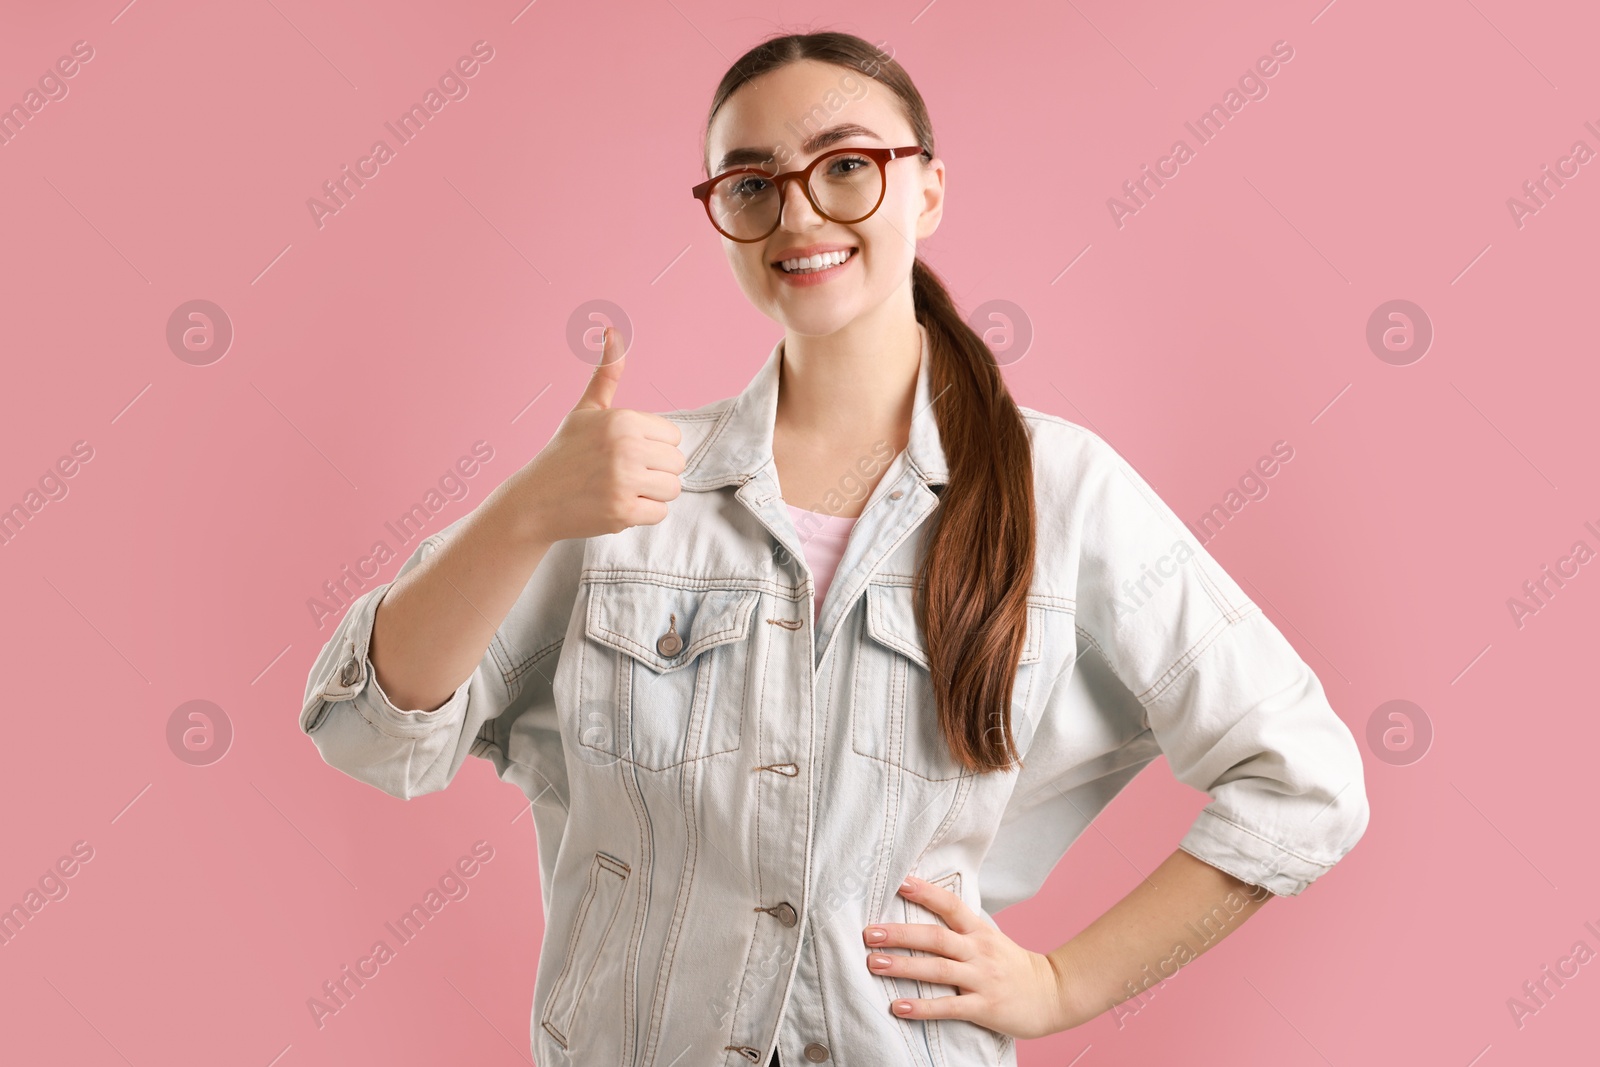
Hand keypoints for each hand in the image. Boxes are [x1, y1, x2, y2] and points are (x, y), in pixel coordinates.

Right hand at [502, 326, 684, 543]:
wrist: (534, 501)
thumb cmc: (564, 454)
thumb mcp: (586, 411)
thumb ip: (606, 375)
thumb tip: (612, 329)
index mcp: (622, 420)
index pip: (673, 437)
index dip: (653, 447)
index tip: (625, 453)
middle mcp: (626, 447)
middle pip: (677, 464)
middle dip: (655, 472)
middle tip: (623, 475)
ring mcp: (625, 480)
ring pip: (672, 489)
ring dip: (651, 494)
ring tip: (621, 489)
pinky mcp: (623, 511)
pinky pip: (660, 513)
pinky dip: (642, 514)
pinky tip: (616, 506)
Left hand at [861, 874, 1072, 1040]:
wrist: (1053, 995)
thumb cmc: (1013, 966)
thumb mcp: (990, 939)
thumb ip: (960, 930)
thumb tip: (922, 914)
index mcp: (980, 931)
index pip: (950, 905)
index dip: (925, 892)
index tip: (898, 883)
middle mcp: (979, 951)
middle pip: (936, 937)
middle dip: (900, 935)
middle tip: (870, 933)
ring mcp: (982, 979)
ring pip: (937, 970)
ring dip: (903, 967)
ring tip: (874, 964)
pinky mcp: (984, 1007)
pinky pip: (948, 1007)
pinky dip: (922, 1007)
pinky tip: (898, 1007)